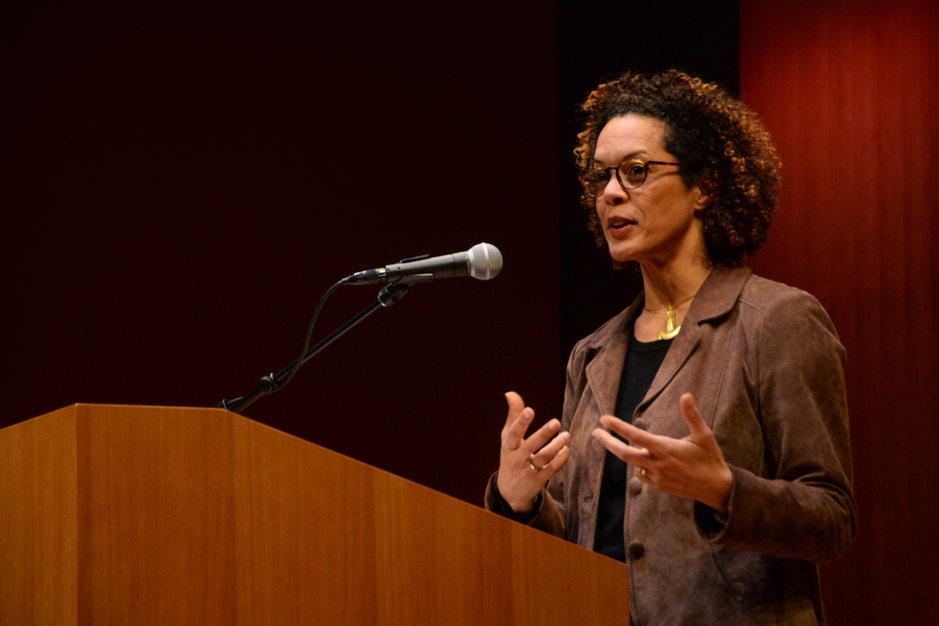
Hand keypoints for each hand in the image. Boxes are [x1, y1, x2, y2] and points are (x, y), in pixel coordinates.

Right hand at [496, 391, 570, 512]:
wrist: (510, 491)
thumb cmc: (511, 456)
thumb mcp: (508, 438)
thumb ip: (513, 416)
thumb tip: (511, 393)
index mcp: (508, 446)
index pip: (513, 433)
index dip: (520, 422)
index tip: (530, 410)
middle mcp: (516, 459)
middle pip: (530, 446)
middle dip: (543, 434)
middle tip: (556, 422)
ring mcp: (527, 471)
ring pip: (544, 458)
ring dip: (556, 446)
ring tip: (566, 435)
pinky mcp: (539, 481)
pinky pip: (552, 469)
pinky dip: (561, 458)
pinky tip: (566, 449)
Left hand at [591, 393, 731, 511]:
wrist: (717, 489)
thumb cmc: (711, 459)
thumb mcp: (704, 435)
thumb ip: (692, 415)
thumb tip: (686, 395)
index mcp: (666, 449)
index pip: (635, 436)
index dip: (618, 427)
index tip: (603, 419)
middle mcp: (657, 464)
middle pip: (624, 454)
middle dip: (608, 442)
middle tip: (596, 432)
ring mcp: (657, 477)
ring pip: (633, 463)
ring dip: (626, 452)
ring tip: (622, 441)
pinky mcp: (659, 486)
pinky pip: (641, 474)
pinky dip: (638, 464)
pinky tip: (643, 458)